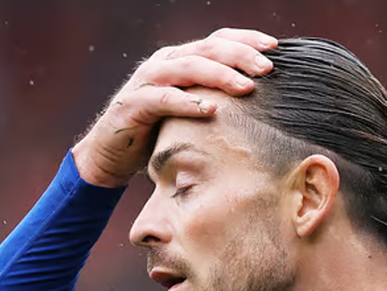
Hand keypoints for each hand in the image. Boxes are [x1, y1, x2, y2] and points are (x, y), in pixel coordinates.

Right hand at [72, 28, 277, 187]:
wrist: (110, 156)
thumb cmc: (158, 133)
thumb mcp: (193, 113)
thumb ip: (217, 100)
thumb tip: (262, 106)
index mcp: (182, 60)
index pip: (217, 40)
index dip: (246, 39)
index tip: (276, 47)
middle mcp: (165, 63)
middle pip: (207, 48)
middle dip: (240, 55)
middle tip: (267, 68)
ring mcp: (148, 82)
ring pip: (188, 68)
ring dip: (220, 75)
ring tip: (246, 87)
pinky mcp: (133, 105)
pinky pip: (163, 99)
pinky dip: (187, 102)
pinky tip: (210, 108)